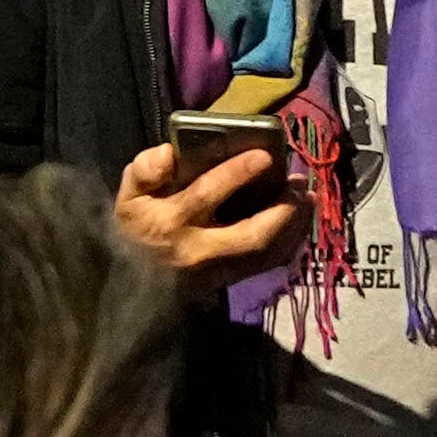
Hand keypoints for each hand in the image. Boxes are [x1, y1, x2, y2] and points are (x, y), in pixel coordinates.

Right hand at [106, 134, 304, 283]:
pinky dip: (288, 243)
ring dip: (293, 227)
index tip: (265, 155)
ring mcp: (216, 272)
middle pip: (251, 235)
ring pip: (265, 255)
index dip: (237, 173)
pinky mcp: (228, 283)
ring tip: (307, 198)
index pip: (207, 194)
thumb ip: (146, 169)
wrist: (131, 280)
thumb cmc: (135, 228)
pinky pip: (266, 266)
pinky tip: (298, 223)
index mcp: (171, 222)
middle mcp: (198, 250)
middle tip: (299, 182)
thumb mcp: (128, 195)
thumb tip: (171, 153)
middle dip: (282, 209)